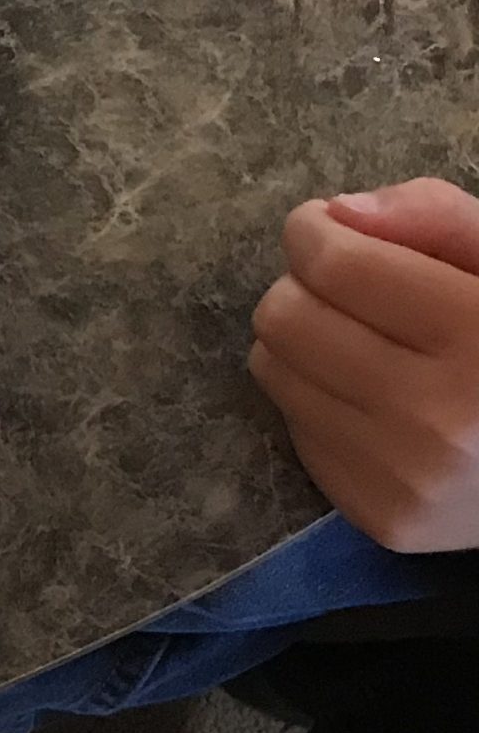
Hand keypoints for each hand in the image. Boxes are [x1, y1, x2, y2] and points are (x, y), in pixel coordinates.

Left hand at [249, 180, 478, 551]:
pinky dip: (322, 403)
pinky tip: (380, 402)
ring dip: (304, 344)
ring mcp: (406, 479)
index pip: (332, 265)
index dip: (314, 232)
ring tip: (364, 344)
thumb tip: (339, 215)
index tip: (329, 230)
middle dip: (304, 288)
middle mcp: (437, 419)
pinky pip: (296, 429)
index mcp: (478, 339)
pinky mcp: (384, 517)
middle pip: (284, 317)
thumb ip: (437, 218)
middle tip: (348, 291)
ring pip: (274, 370)